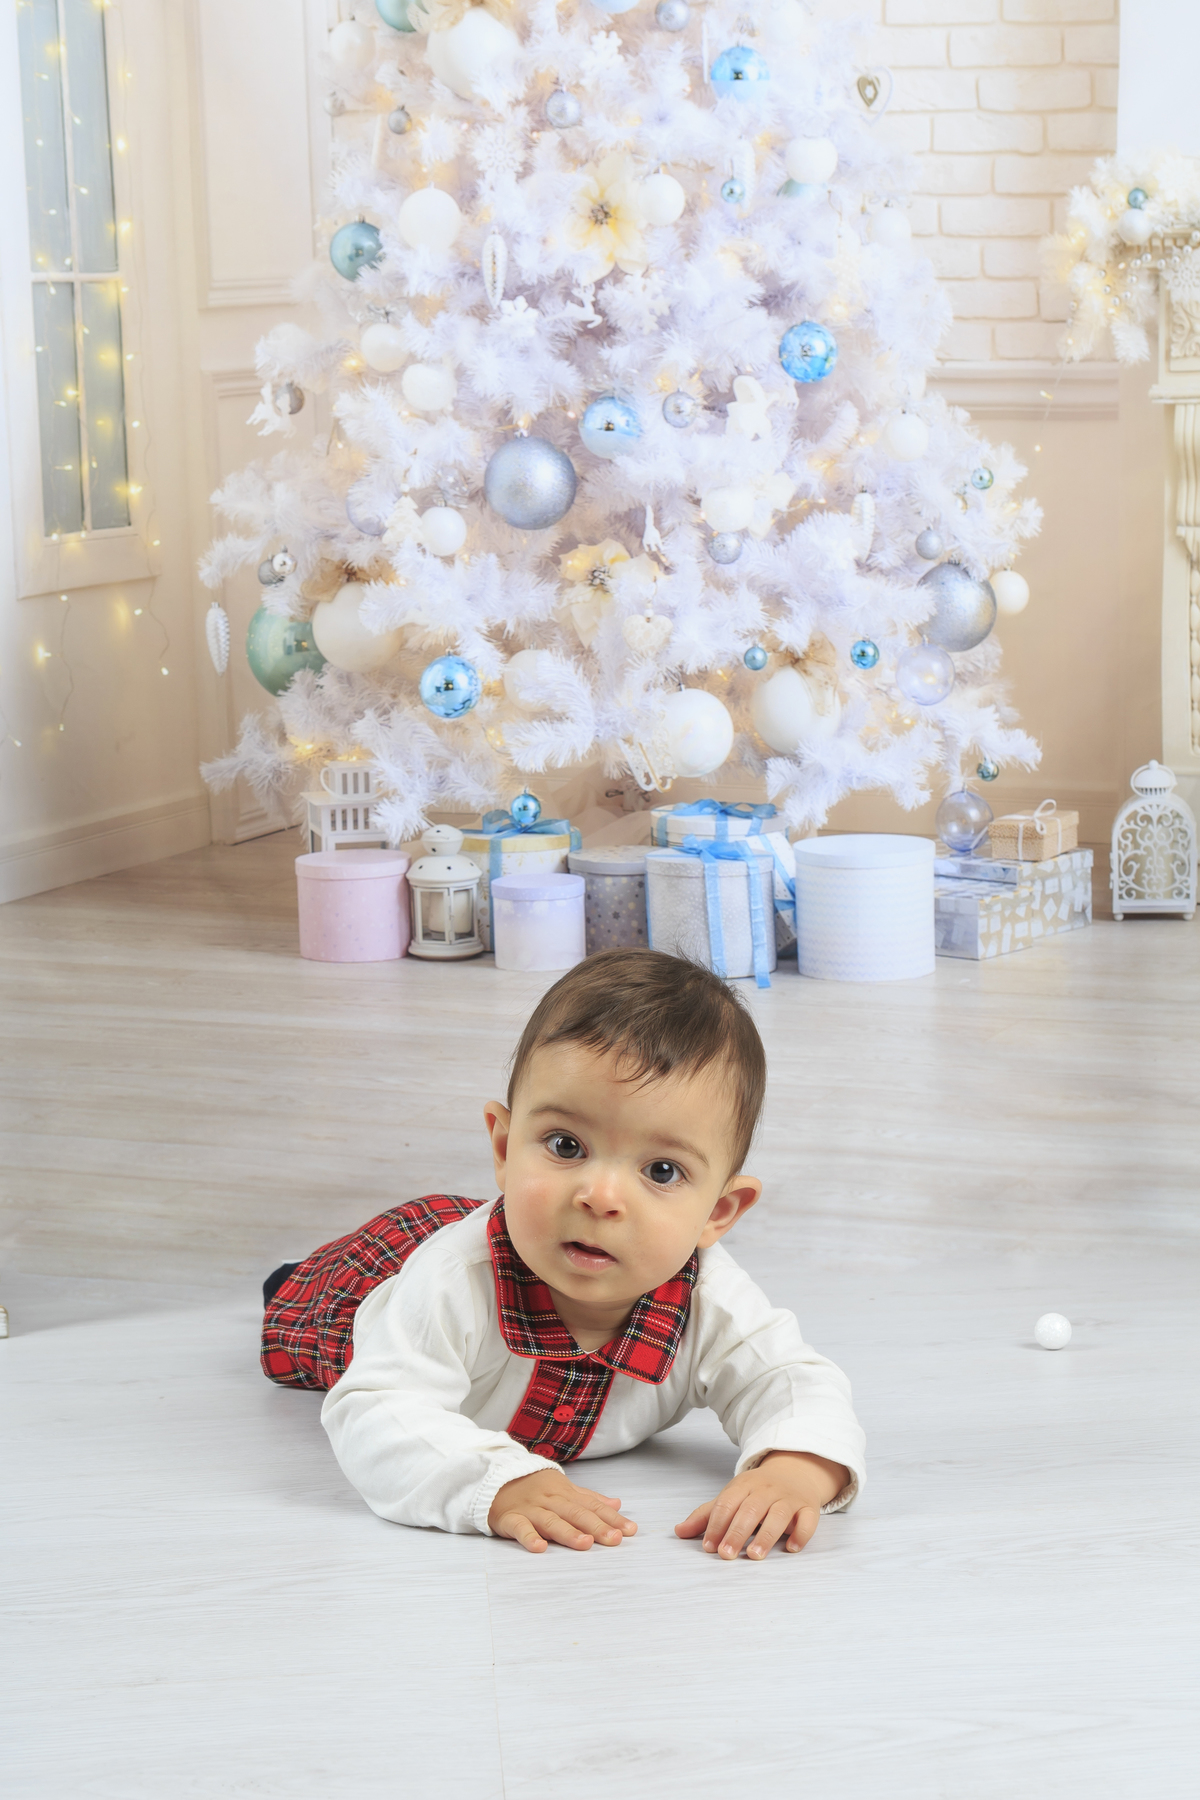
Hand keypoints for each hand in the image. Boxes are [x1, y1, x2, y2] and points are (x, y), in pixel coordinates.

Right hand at [488, 1469, 637, 1554]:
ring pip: (551, 1520)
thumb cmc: (532, 1486)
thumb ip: (589, 1498)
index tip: (630, 1531)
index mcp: (565, 1492)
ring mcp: (530, 1508)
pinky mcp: (510, 1518)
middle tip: (614, 1539)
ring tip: (585, 1543)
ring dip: (568, 1532)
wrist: (494, 1477)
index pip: (592, 1505)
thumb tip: (617, 1504)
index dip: (611, 1518)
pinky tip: (540, 1548)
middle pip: (576, 1513)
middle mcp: (550, 1499)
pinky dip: (529, 1537)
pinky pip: (520, 1527)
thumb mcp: (563, 1488)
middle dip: (596, 1526)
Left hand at [674, 1451, 848, 1561]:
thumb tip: (679, 1532)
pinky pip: (809, 1519)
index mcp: (744, 1485)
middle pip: (751, 1509)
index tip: (708, 1547)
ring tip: (754, 1555)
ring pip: (779, 1513)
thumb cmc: (757, 1491)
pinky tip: (792, 1548)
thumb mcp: (732, 1497)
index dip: (716, 1525)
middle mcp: (766, 1489)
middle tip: (726, 1554)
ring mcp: (789, 1497)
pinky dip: (801, 1533)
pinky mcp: (809, 1507)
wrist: (795, 1471)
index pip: (727, 1503)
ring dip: (767, 1535)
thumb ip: (707, 1515)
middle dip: (737, 1532)